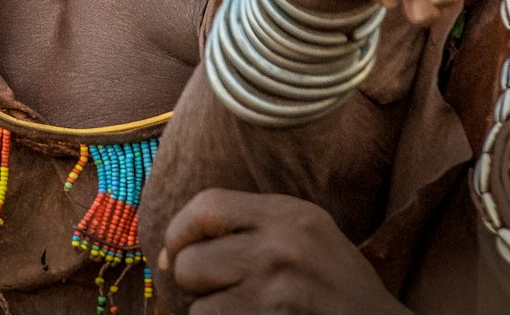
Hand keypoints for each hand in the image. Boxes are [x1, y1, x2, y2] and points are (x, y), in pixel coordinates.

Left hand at [160, 190, 398, 313]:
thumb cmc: (337, 286)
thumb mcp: (307, 234)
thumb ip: (251, 228)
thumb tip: (173, 252)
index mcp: (289, 214)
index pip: (206, 205)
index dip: (179, 230)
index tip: (174, 252)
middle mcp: (280, 249)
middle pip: (191, 260)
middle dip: (194, 282)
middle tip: (219, 291)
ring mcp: (276, 294)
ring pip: (199, 308)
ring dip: (212, 314)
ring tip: (245, 309)